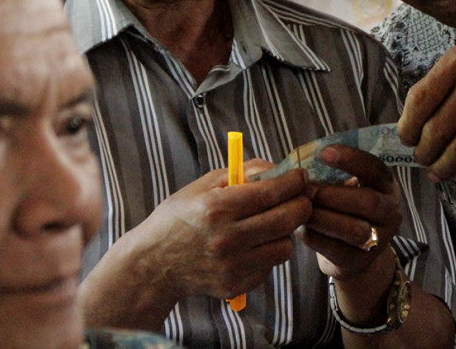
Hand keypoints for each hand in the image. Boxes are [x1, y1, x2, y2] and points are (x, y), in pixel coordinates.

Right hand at [131, 160, 310, 299]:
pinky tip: (253, 245)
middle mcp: (226, 239)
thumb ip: (242, 173)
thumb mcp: (202, 186)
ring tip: (271, 223)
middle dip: (301, 204)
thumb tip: (277, 168)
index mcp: (216, 208)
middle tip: (301, 197)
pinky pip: (270, 266)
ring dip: (285, 232)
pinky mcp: (236, 286)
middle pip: (286, 220)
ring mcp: (232, 266)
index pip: (270, 193)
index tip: (300, 175)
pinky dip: (268, 253)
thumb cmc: (179, 218)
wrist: (153, 265)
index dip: (292, 182)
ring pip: (284, 246)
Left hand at [298, 145, 402, 280]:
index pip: (375, 168)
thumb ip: (332, 174)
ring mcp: (378, 239)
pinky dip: (314, 235)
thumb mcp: (348, 187)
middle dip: (334, 194)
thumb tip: (299, 163)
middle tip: (306, 187)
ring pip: (354, 229)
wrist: (353, 253)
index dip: (351, 159)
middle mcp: (390, 212)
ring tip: (301, 207)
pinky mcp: (358, 261)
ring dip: (323, 216)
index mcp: (386, 186)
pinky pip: (335, 248)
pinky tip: (299, 226)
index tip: (324, 153)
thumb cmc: (344, 208)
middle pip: (368, 202)